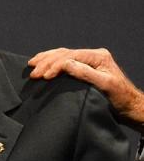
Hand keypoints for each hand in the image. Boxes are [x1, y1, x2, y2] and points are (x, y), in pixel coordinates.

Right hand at [28, 47, 143, 123]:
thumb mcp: (103, 85)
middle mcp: (93, 55)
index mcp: (98, 56)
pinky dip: (52, 61)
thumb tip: (65, 64)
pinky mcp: (85, 67)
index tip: (43, 77)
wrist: (129, 106)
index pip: (70, 57)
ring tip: (32, 64)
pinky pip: (66, 60)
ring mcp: (89, 60)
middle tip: (33, 73)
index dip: (54, 65)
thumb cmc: (119, 98)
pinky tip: (43, 63)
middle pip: (65, 54)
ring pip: (63, 54)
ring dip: (46, 59)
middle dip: (46, 62)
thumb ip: (85, 73)